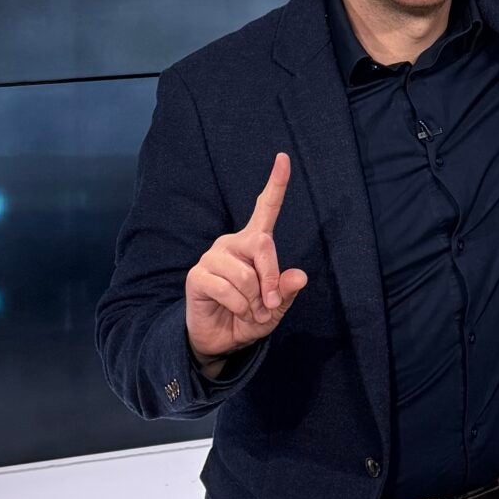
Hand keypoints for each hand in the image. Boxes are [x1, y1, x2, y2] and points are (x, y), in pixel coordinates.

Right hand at [185, 152, 309, 366]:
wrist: (220, 340)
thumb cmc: (250, 317)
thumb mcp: (276, 308)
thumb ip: (287, 292)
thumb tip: (300, 276)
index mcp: (253, 243)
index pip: (265, 208)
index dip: (276, 183)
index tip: (284, 158)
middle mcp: (232, 243)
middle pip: (263, 246)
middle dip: (272, 279)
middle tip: (270, 305)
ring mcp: (213, 257)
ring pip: (246, 276)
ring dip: (254, 302)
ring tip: (249, 311)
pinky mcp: (198, 275)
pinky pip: (229, 290)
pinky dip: (240, 308)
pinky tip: (235, 311)